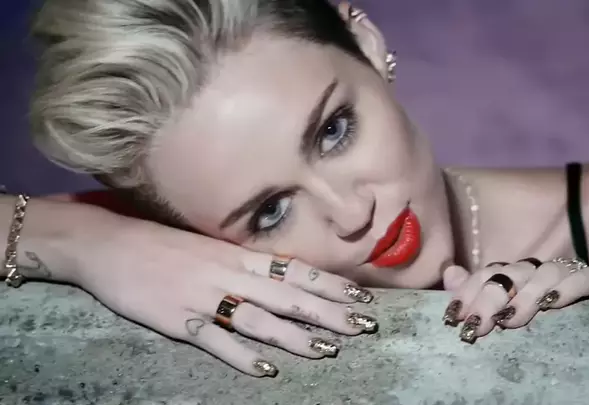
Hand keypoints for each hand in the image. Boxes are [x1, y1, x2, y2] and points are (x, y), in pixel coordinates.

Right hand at [71, 213, 376, 376]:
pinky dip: (241, 356)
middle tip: (364, 325)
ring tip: (328, 350)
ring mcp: (204, 295)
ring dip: (296, 336)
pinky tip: (267, 370)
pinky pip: (215, 339)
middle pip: (289, 295)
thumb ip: (243, 263)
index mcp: (238, 256)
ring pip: (260, 319)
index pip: (296, 269)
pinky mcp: (178, 318)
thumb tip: (281, 275)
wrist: (109, 243)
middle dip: (329, 311)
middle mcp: (229, 273)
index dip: (331, 284)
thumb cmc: (162, 243)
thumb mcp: (210, 246)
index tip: (362, 296)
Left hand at [441, 258, 588, 342]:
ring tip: (511, 320)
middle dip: (491, 297)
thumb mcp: (509, 317)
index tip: (454, 315)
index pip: (490, 272)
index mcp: (519, 276)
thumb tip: (450, 274)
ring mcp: (573, 274)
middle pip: (513, 273)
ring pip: (547, 272)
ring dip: (526, 296)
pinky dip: (569, 288)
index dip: (470, 290)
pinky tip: (553, 304)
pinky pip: (587, 278)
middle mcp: (542, 271)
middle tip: (478, 324)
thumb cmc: (550, 332)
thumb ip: (480, 295)